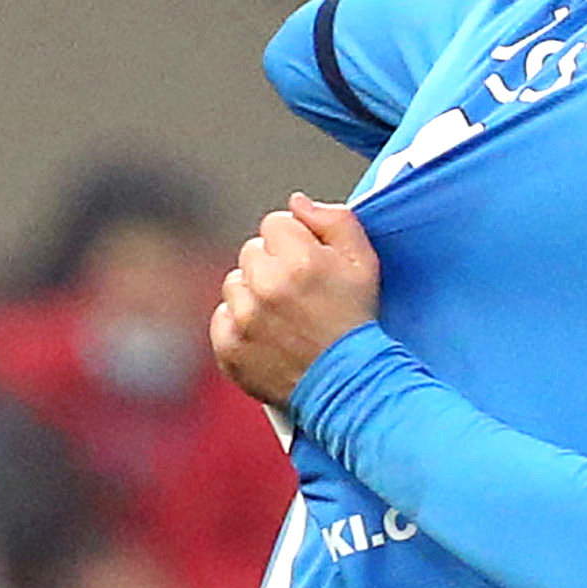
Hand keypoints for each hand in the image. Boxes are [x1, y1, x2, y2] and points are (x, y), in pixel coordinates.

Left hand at [210, 194, 381, 406]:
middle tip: (299, 292)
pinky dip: (239, 325)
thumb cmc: (357, 322)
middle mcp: (266, 287)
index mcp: (300, 261)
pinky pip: (222, 317)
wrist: (349, 384)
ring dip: (254, 293)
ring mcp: (243, 319)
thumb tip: (298, 203)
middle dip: (273, 265)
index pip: (276, 223)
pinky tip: (268, 335)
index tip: (309, 263)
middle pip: (252, 251)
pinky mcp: (228, 347)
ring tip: (284, 316)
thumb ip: (336, 220)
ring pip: (235, 283)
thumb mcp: (365, 264)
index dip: (296, 241)